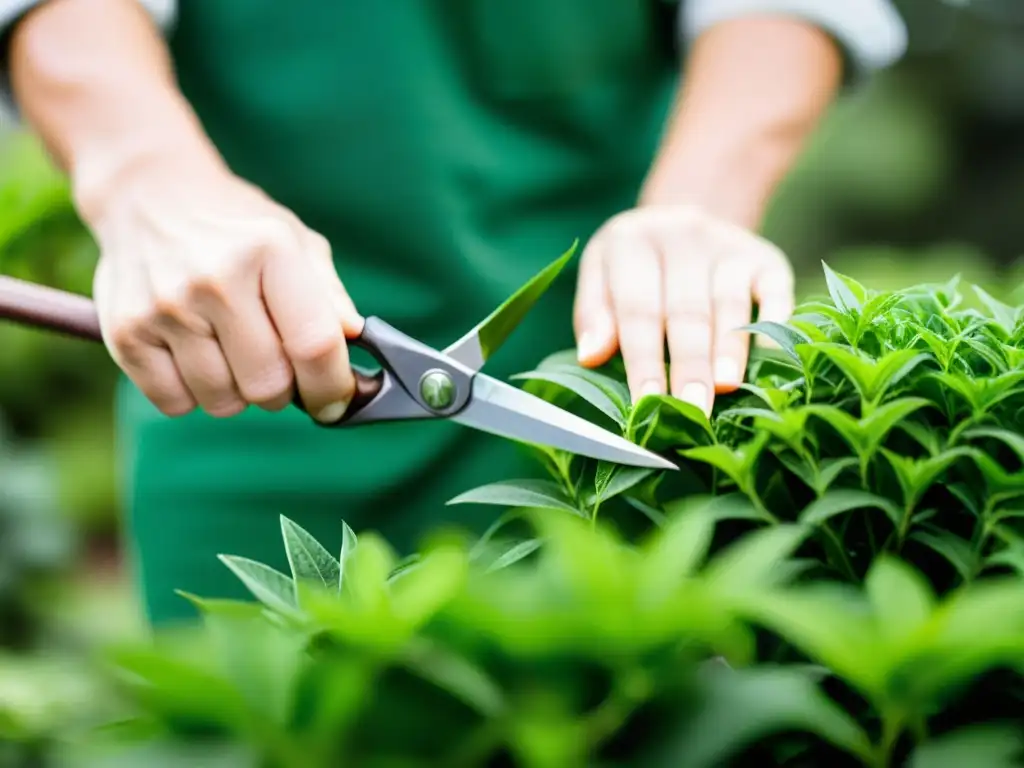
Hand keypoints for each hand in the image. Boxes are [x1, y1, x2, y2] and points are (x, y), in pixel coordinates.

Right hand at [87, 154, 361, 422]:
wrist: (147, 196)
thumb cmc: (237, 229)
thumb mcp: (295, 241)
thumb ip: (330, 295)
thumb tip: (355, 340)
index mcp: (269, 251)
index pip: (314, 345)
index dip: (332, 387)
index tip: (336, 401)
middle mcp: (215, 278)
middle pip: (269, 386)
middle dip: (284, 391)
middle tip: (276, 366)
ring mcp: (165, 307)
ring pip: (223, 402)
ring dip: (237, 393)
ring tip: (231, 352)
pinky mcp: (125, 332)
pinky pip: (175, 403)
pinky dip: (192, 394)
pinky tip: (194, 356)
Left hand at [573, 204, 793, 414]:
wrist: (680, 219)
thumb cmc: (633, 267)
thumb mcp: (599, 275)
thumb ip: (592, 313)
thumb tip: (591, 356)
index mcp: (631, 241)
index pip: (637, 308)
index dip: (644, 358)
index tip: (647, 400)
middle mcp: (682, 235)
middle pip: (686, 309)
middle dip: (689, 364)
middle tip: (691, 408)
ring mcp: (727, 244)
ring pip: (729, 302)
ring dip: (729, 348)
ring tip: (727, 388)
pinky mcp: (765, 256)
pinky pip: (775, 289)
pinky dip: (775, 322)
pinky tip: (771, 357)